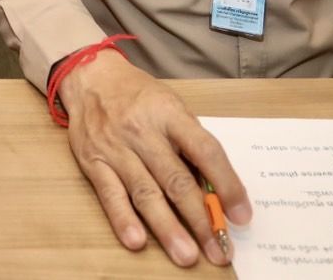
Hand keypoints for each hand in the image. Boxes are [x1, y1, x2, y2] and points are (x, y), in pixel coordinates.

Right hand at [58, 50, 250, 267]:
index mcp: (170, 114)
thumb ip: (190, 143)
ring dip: (168, 228)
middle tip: (219, 250)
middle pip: (176, 180)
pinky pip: (110, 194)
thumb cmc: (139, 96)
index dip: (227, 184)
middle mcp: (143, 131)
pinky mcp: (93, 162)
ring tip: (187, 254)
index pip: (205, 151)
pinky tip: (137, 241)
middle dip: (200, 220)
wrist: (91, 77)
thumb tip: (215, 188)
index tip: (241, 215)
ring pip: (146, 193)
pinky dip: (123, 219)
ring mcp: (116, 148)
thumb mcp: (171, 107)